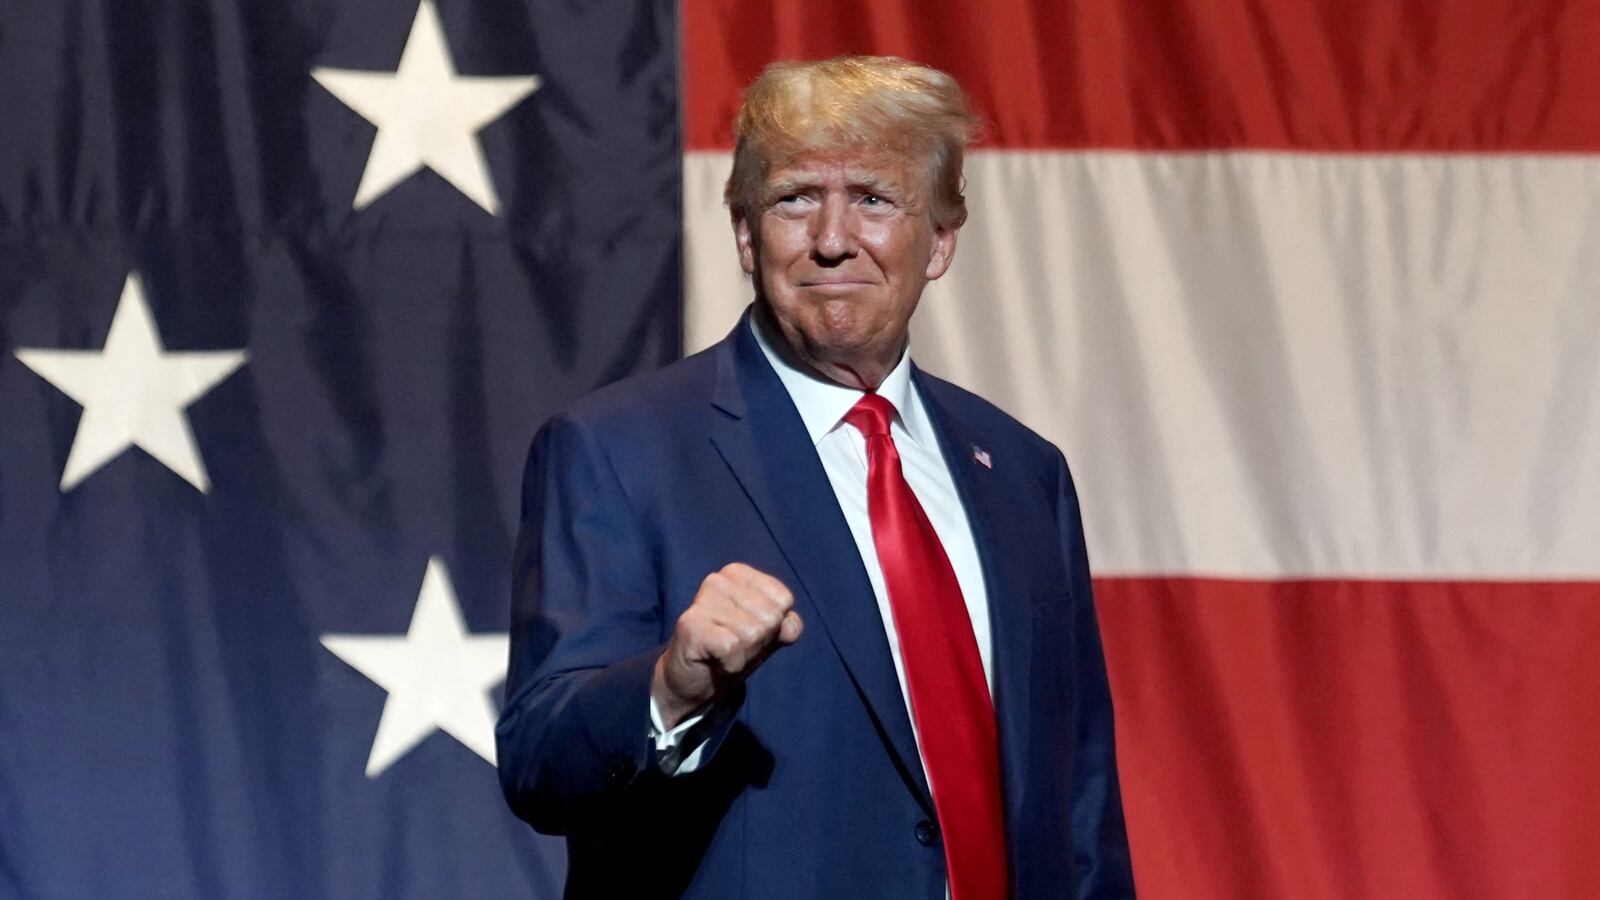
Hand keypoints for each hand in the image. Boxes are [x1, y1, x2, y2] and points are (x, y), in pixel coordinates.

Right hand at [652, 563, 802, 728]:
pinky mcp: (690, 625)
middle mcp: (717, 580)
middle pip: (769, 617)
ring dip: (743, 655)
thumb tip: (791, 628)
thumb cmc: (731, 652)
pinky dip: (730, 664)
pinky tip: (714, 661)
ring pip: (752, 633)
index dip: (773, 627)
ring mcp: (701, 600)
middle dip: (757, 643)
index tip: (748, 634)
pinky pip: (732, 648)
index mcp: (738, 573)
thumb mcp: (766, 636)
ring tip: (723, 654)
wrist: (692, 682)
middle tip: (733, 647)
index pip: (783, 599)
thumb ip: (786, 627)